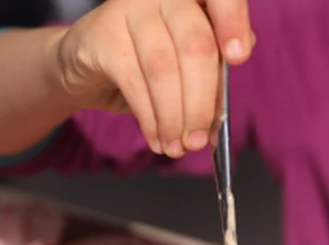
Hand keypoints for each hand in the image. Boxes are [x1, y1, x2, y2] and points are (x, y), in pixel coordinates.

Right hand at [55, 0, 252, 157]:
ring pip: (164, 70)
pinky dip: (150, 120)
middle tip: (200, 140)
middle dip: (201, 103)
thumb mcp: (187, 66)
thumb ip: (213, 77)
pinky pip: (134, 83)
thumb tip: (221, 120)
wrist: (89, 63)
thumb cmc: (147, 62)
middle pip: (196, 45)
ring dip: (174, 119)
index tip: (238, 58)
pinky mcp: (104, 35)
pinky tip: (157, 139)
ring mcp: (131, 9)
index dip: (234, 23)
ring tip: (178, 148)